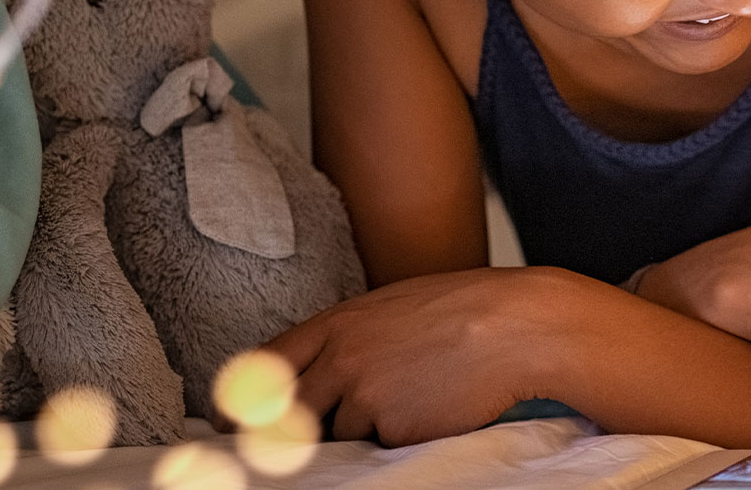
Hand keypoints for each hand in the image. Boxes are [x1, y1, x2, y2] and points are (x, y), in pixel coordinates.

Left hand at [265, 267, 568, 445]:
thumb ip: (352, 335)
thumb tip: (320, 371)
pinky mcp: (394, 429)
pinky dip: (401, 435)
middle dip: (291, 428)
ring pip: (342, 431)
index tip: (230, 420)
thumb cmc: (467, 309)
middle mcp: (341, 359)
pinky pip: (383, 444)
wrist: (520, 326)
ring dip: (365, 425)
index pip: (268, 364)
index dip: (246, 398)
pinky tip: (433, 407)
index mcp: (339, 322)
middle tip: (294, 439)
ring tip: (413, 393)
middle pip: (289, 410)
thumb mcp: (395, 306)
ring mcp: (365, 396)